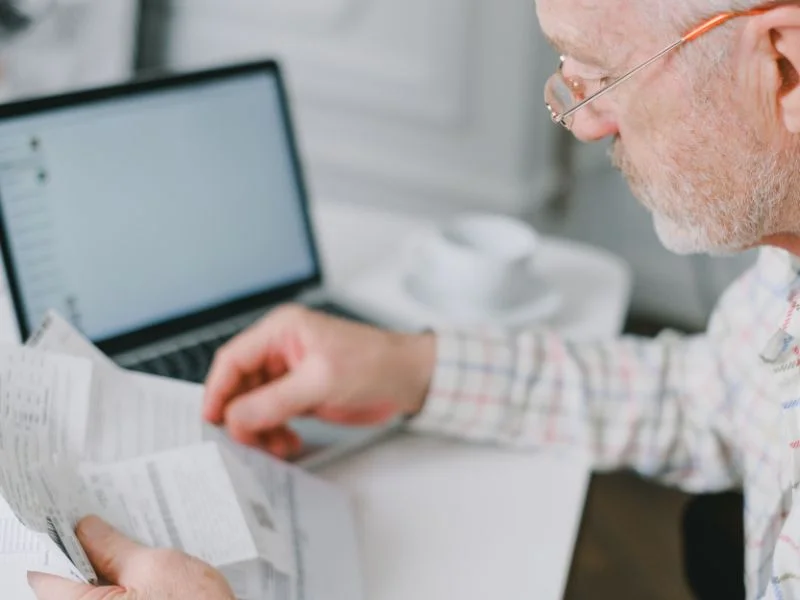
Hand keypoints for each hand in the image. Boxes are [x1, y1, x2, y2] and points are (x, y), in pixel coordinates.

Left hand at [28, 516, 233, 599]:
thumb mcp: (155, 566)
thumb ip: (114, 547)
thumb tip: (87, 528)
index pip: (47, 572)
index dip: (58, 540)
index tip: (71, 517)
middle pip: (69, 583)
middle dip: (84, 551)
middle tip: (102, 522)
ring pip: (91, 593)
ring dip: (104, 568)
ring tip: (124, 542)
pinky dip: (118, 585)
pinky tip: (136, 568)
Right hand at [203, 305, 435, 456]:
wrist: (409, 379)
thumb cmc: (374, 364)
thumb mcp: (320, 382)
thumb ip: (274, 401)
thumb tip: (234, 419)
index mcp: (281, 331)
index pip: (233, 359)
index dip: (217, 390)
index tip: (211, 420)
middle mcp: (282, 350)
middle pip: (241, 385)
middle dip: (241, 416)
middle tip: (246, 443)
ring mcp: (291, 374)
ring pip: (255, 405)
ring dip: (259, 430)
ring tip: (275, 447)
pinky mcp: (303, 394)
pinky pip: (274, 416)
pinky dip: (275, 433)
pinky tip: (288, 445)